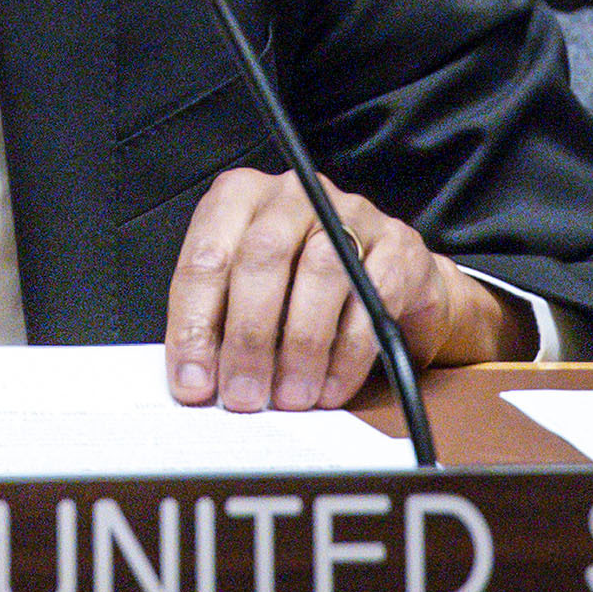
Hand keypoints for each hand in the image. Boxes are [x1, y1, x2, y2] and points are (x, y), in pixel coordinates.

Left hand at [164, 168, 522, 411]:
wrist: (383, 276)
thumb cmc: (296, 286)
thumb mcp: (244, 293)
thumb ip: (217, 325)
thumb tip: (195, 382)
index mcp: (240, 197)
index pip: (206, 256)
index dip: (195, 325)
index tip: (194, 382)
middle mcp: (293, 194)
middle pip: (263, 256)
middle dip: (249, 336)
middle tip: (244, 395)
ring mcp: (351, 212)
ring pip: (320, 272)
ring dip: (301, 347)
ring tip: (289, 397)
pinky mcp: (398, 245)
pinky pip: (373, 298)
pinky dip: (348, 354)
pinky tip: (330, 388)